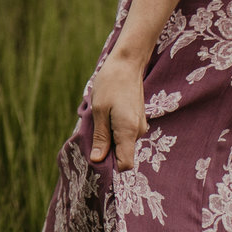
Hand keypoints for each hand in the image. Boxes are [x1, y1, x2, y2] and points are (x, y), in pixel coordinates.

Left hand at [84, 41, 150, 164]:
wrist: (127, 63)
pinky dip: (115, 131)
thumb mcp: (99, 111)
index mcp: (128, 131)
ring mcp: (139, 125)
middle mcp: (138, 131)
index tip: (96, 159)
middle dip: (107, 151)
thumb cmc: (110, 84)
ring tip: (99, 120)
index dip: (111, 167)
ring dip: (110, 138)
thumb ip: (101, 137)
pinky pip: (125, 134)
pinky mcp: (137, 119)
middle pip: (123, 155)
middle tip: (92, 135)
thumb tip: (97, 160)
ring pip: (123, 143)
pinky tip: (107, 116)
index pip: (126, 164)